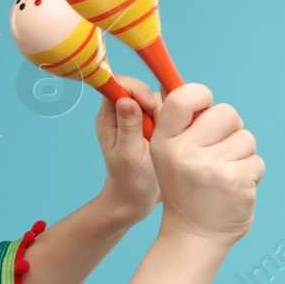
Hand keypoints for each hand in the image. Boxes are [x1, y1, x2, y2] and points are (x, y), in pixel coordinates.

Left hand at [94, 74, 161, 225]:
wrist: (137, 198)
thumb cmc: (130, 180)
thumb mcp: (129, 155)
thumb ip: (128, 127)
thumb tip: (126, 100)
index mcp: (109, 118)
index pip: (119, 85)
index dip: (137, 89)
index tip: (150, 107)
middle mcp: (123, 113)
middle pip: (143, 90)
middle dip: (157, 105)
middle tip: (162, 129)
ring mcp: (139, 118)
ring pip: (159, 100)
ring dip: (168, 115)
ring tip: (167, 138)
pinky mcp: (154, 124)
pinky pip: (168, 112)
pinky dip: (175, 121)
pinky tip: (175, 138)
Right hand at [149, 83, 263, 249]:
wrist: (193, 236)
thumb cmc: (186, 189)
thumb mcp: (170, 156)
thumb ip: (184, 126)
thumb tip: (202, 95)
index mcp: (165, 142)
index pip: (184, 97)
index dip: (201, 97)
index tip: (204, 112)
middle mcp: (184, 152)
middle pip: (226, 112)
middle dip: (230, 129)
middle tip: (218, 152)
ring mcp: (210, 167)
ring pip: (246, 138)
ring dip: (242, 155)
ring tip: (224, 175)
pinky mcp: (235, 180)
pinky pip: (257, 161)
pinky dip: (251, 174)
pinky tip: (233, 189)